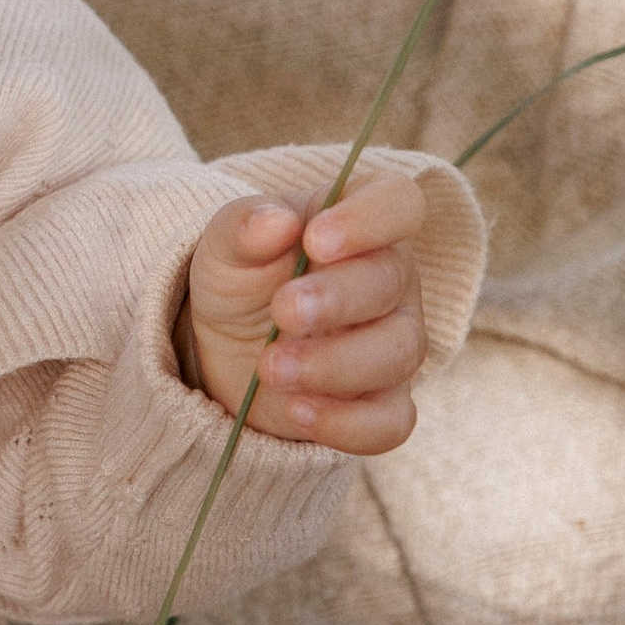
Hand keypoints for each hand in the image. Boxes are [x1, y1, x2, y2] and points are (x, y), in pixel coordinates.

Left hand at [177, 174, 430, 454]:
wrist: (228, 348)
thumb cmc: (242, 278)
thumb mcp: (225, 247)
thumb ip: (244, 227)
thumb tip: (275, 221)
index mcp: (362, 222)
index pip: (399, 202)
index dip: (369, 219)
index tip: (315, 241)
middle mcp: (392, 279)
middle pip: (393, 282)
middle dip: (337, 300)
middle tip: (282, 312)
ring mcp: (396, 342)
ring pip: (398, 352)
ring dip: (333, 364)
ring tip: (270, 368)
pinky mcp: (384, 403)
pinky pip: (391, 420)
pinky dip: (346, 422)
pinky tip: (298, 410)